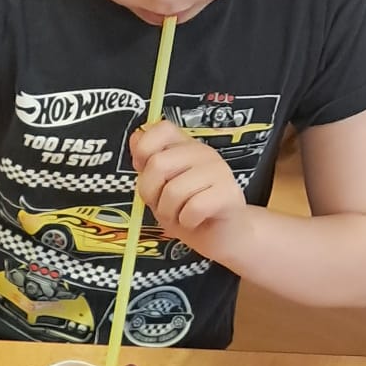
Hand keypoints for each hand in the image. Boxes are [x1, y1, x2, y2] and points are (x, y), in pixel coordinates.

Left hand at [131, 121, 250, 255]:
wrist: (221, 235)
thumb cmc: (189, 212)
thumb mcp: (160, 188)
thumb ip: (148, 164)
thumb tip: (136, 139)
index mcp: (185, 147)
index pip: (162, 129)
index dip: (144, 150)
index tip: (144, 170)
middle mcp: (203, 153)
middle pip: (158, 164)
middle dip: (151, 193)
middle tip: (162, 204)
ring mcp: (218, 171)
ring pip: (173, 190)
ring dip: (169, 213)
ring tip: (179, 215)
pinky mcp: (229, 193)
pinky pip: (193, 208)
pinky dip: (187, 221)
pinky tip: (194, 220)